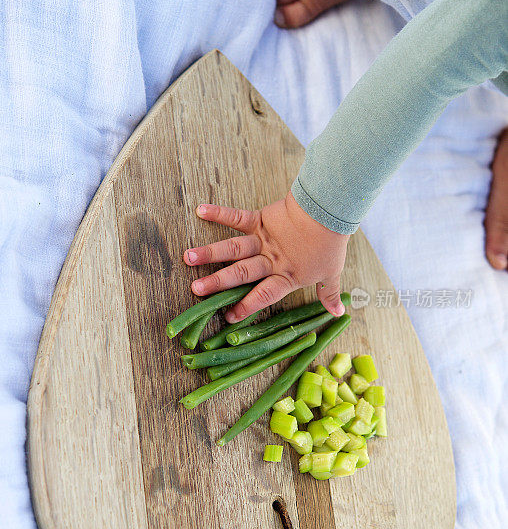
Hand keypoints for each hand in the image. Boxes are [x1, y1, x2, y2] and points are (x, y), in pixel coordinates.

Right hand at [183, 191, 348, 321]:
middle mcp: (271, 260)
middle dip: (218, 282)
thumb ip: (329, 293)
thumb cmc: (331, 244)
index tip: (229, 318)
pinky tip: (201, 210)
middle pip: (241, 273)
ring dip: (210, 252)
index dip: (247, 307)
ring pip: (234, 248)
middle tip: (196, 289)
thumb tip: (339, 313)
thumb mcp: (332, 272)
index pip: (263, 295)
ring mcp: (264, 240)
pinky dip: (219, 212)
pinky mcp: (261, 219)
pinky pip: (237, 217)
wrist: (330, 212)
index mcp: (286, 276)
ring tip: (188, 257)